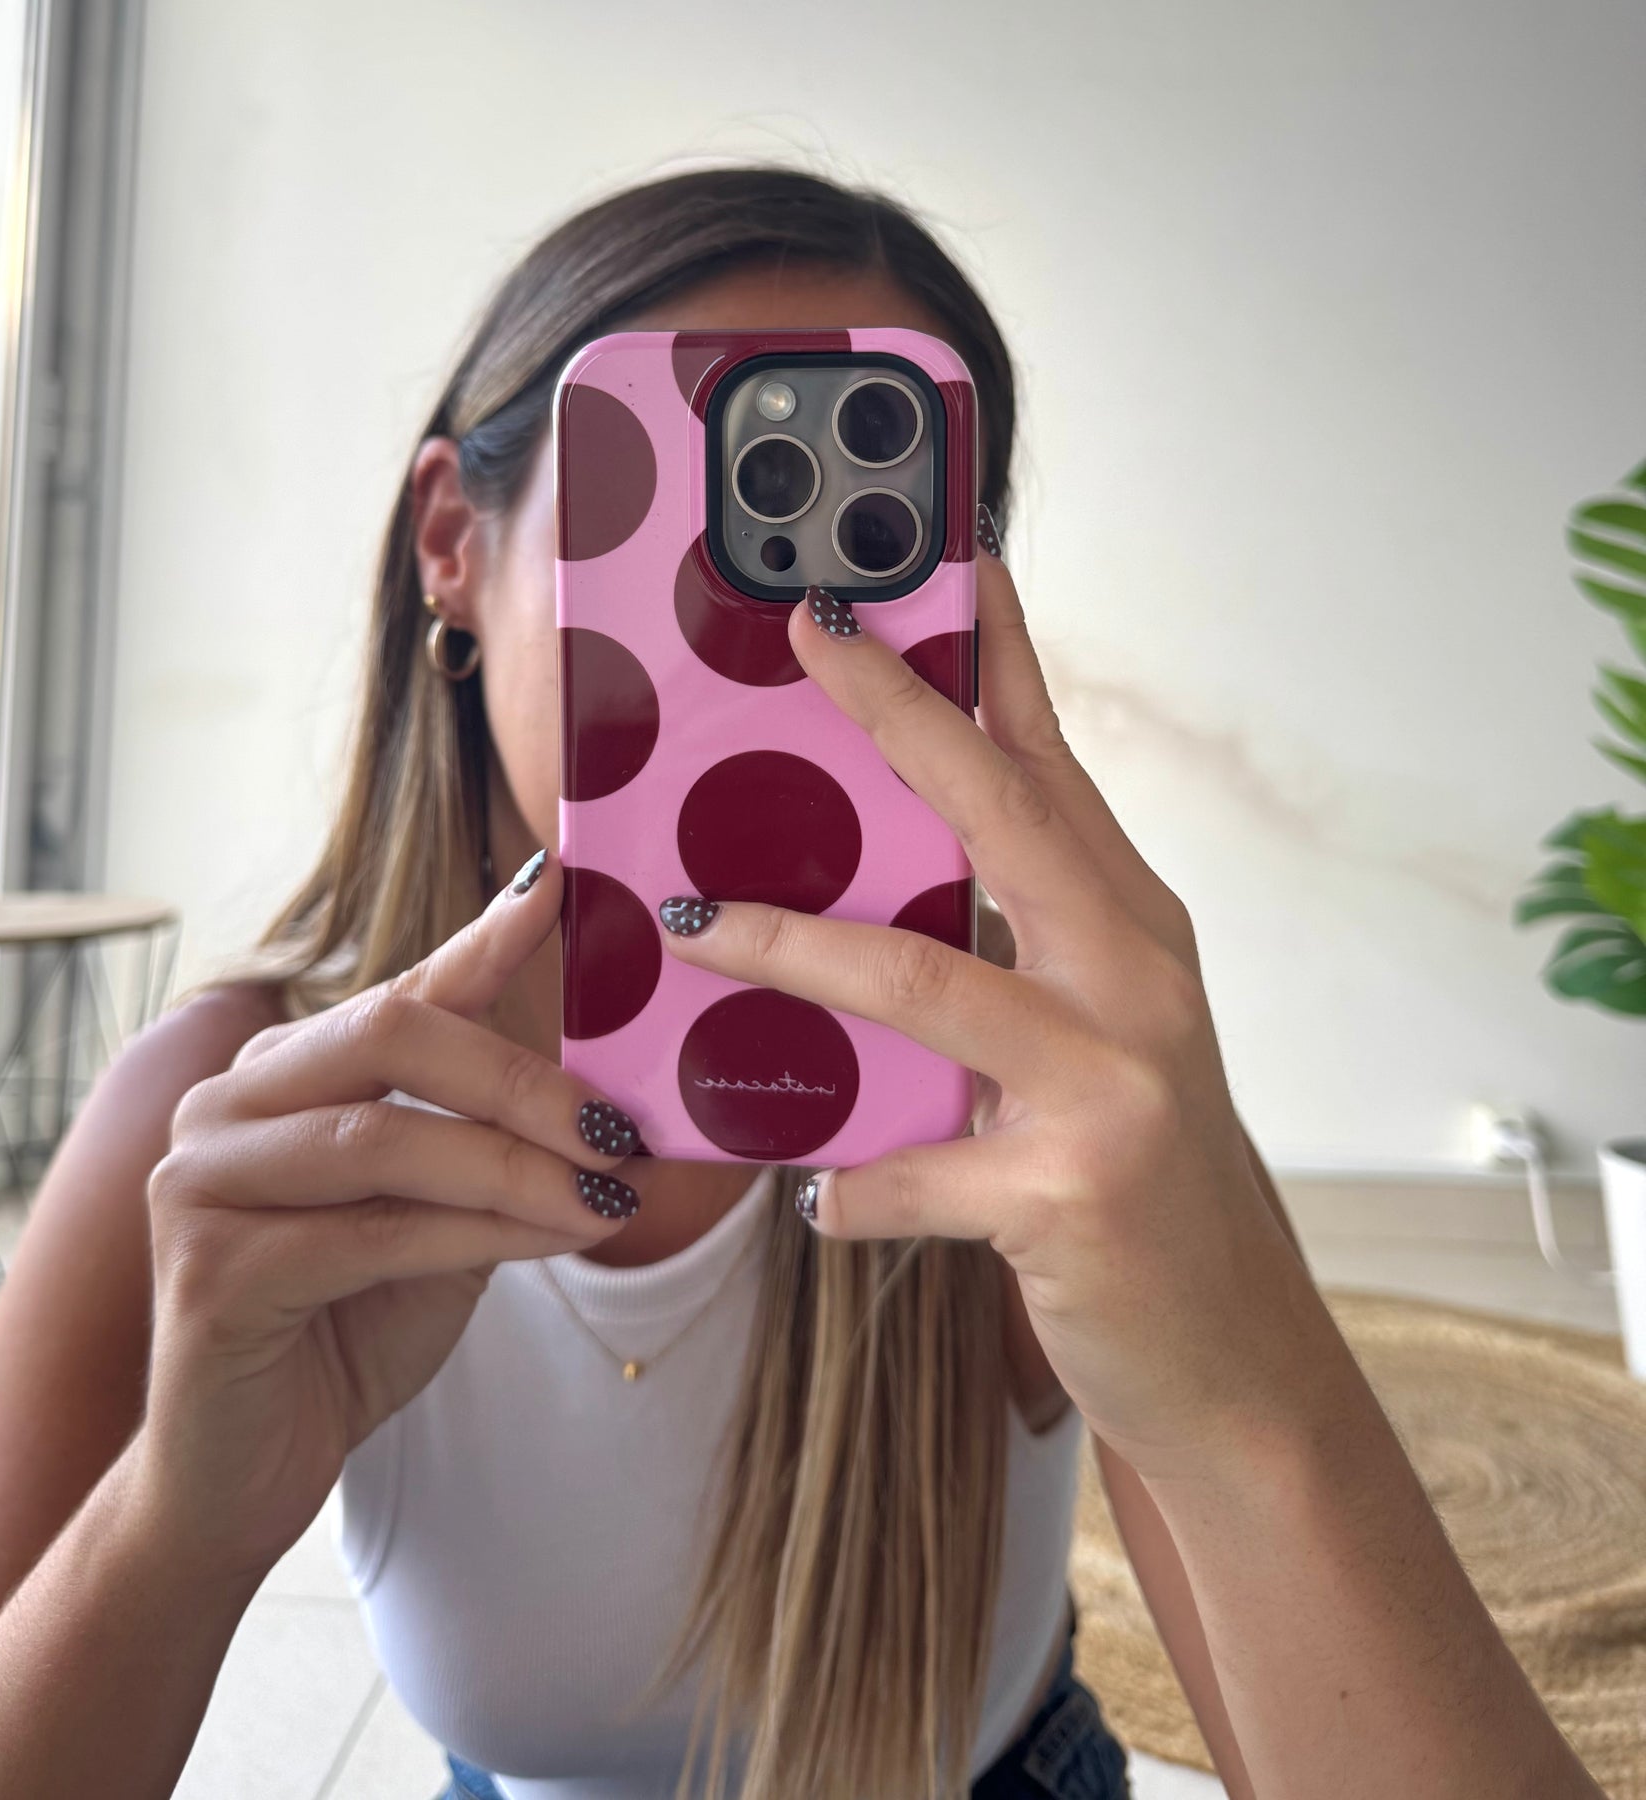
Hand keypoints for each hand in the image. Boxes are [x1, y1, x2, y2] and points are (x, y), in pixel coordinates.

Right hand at [138, 856, 640, 1581]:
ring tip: (614, 1194)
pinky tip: (559, 1238)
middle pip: (391, 1034)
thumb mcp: (436, 1217)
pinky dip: (485, 1232)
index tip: (565, 888)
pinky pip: (377, 1232)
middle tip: (621, 1126)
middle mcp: (228, 1104)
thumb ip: (491, 1146)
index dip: (487, 938)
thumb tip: (612, 1099)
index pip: (403, 990)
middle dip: (522, 1078)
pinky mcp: (212, 1269)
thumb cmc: (348, 1328)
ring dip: (521, 1166)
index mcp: (283, 1075)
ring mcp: (202, 1181)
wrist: (243, 1473)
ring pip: (388, 1137)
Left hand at [658, 558, 1330, 1481]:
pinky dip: (853, 1184)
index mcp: (1129, 932)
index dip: (1001, 659)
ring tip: (693, 923)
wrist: (1229, 1351)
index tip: (948, 560)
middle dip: (898, 714)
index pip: (1055, 768)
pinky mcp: (1071, 1195)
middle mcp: (1134, 983)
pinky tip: (818, 1196)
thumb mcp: (1088, 1045)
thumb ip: (1002, 963)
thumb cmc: (1137, 1180)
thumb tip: (872, 899)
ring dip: (792, 948)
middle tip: (807, 633)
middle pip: (1003, 816)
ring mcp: (1112, 1085)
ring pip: (924, 982)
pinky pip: (910, 1177)